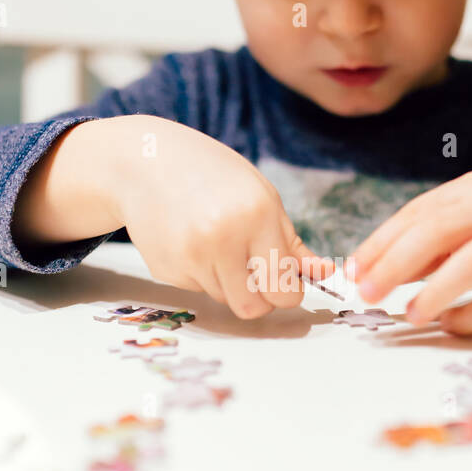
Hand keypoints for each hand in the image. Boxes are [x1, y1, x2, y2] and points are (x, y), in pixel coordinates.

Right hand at [116, 118, 332, 317]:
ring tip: (219, 245)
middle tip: (259, 279)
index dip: (289, 293)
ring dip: (230, 283)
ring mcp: (189, 257)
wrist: (145, 162)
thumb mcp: (262, 197)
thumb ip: (291, 242)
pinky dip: (202, 274)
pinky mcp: (165, 269)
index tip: (286, 284)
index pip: (282, 288)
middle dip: (262, 300)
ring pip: (225, 300)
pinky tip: (192, 240)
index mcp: (255, 217)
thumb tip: (326, 274)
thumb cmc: (212, 174)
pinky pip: (198, 289)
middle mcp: (221, 239)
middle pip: (252, 308)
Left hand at [349, 171, 471, 332]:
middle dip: (396, 263)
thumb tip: (369, 273)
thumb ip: (422, 249)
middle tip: (368, 292)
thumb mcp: (464, 231)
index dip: (380, 243)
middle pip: (438, 230)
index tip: (352, 271)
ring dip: (437, 291)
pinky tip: (451, 323)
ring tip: (412, 314)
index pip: (415, 213)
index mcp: (470, 190)